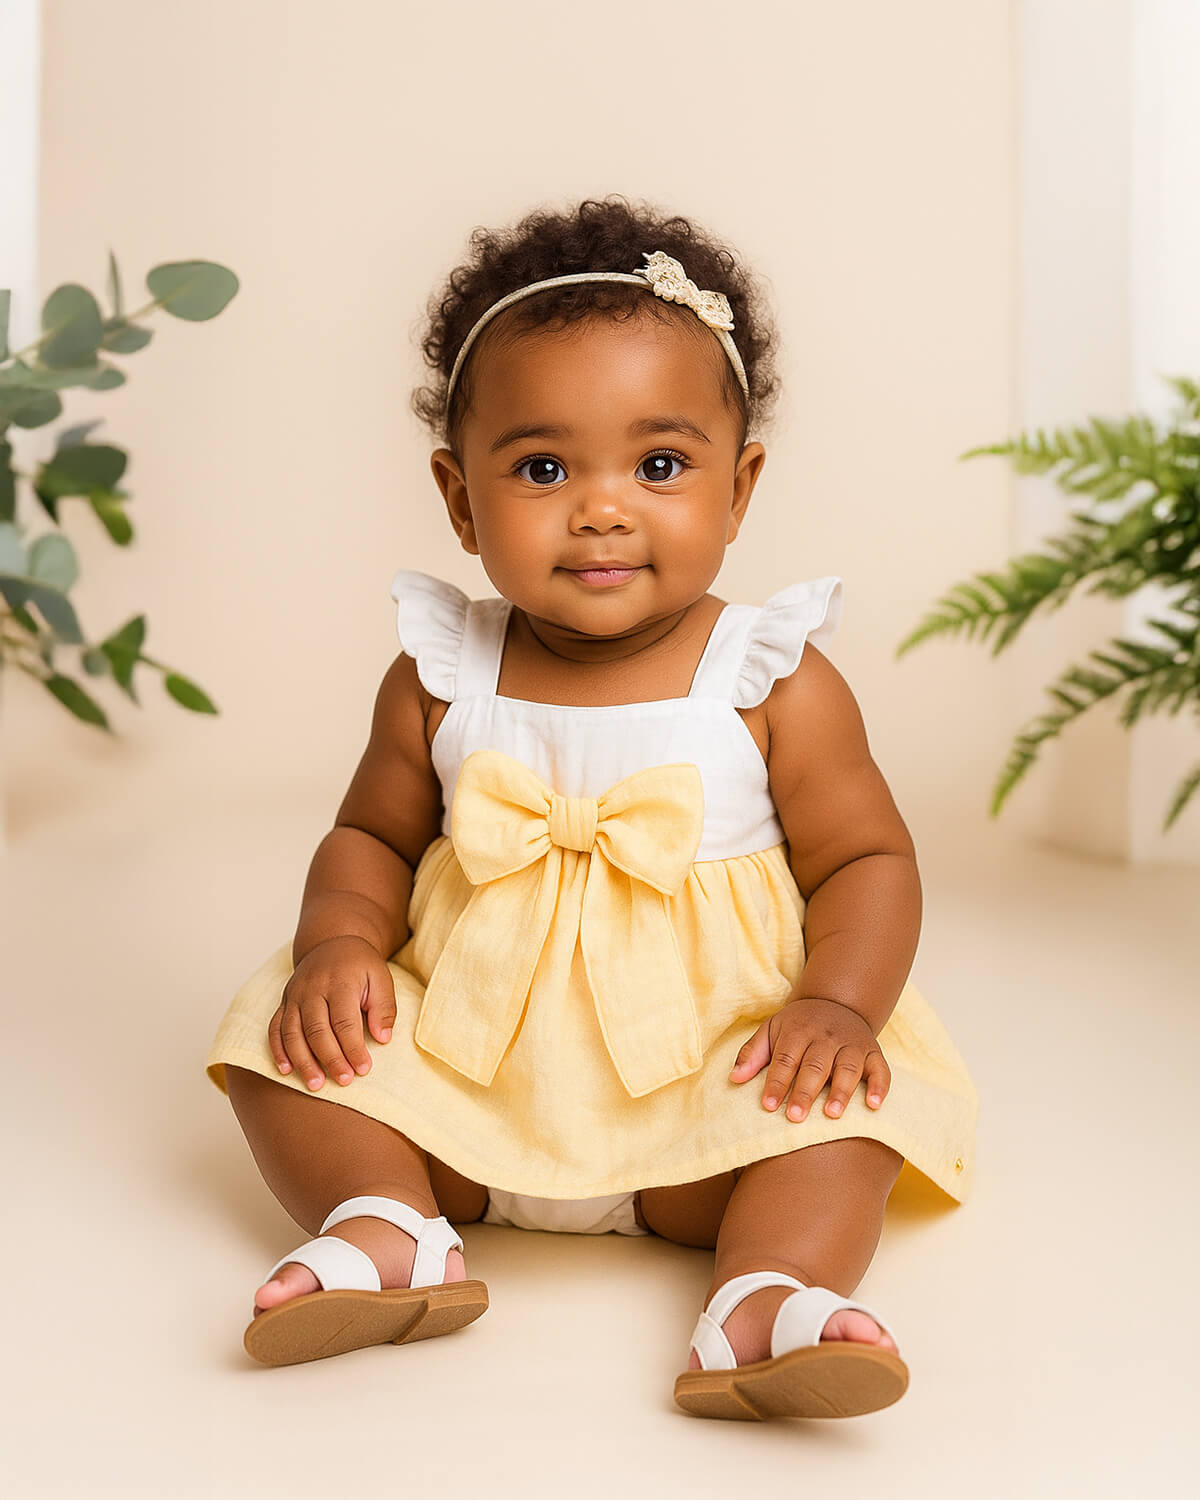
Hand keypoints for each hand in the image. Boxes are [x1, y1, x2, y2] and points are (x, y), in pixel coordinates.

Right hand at [267, 935, 397, 1091]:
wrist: (331, 943)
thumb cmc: (360, 965)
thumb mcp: (381, 977)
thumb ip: (384, 1007)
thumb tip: (382, 1038)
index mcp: (339, 982)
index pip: (345, 1022)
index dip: (353, 1048)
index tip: (364, 1069)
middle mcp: (312, 989)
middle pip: (317, 1030)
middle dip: (330, 1058)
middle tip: (344, 1081)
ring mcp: (294, 996)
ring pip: (292, 1032)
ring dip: (303, 1061)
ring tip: (316, 1084)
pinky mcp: (284, 1002)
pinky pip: (275, 1028)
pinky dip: (278, 1051)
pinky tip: (286, 1070)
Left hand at [728, 995, 891, 1121]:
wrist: (836, 1002)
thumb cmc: (798, 1026)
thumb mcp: (772, 1030)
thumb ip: (752, 1054)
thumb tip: (734, 1079)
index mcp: (797, 1032)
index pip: (785, 1059)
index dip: (776, 1082)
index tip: (768, 1105)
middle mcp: (826, 1037)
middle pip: (815, 1065)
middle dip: (804, 1091)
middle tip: (795, 1117)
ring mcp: (852, 1044)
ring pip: (848, 1067)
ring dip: (841, 1091)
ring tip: (831, 1114)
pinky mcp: (873, 1052)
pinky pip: (881, 1069)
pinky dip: (880, 1087)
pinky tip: (874, 1106)